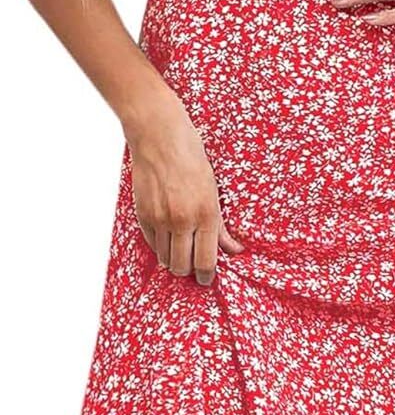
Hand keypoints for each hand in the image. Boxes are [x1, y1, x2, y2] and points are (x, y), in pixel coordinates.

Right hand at [125, 91, 242, 284]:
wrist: (159, 136)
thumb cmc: (192, 157)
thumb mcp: (213, 190)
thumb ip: (220, 225)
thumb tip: (233, 249)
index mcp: (206, 213)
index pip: (207, 261)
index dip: (208, 276)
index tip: (208, 278)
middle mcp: (182, 220)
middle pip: (183, 266)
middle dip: (189, 270)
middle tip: (194, 265)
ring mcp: (160, 219)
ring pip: (165, 259)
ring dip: (173, 259)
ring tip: (181, 249)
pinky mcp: (142, 214)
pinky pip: (152, 244)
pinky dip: (160, 245)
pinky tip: (168, 236)